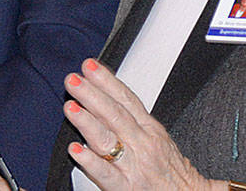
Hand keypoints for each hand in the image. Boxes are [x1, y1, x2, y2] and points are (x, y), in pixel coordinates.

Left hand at [62, 58, 218, 190]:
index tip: (90, 66)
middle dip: (92, 94)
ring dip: (87, 121)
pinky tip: (76, 150)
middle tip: (73, 79)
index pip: (126, 99)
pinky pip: (107, 174)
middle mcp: (142, 143)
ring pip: (108, 139)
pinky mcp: (127, 188)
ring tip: (70, 107)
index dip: (107, 81)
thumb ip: (135, 121)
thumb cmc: (174, 173)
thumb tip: (109, 99)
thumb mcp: (160, 139)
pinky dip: (91, 161)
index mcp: (150, 129)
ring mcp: (134, 165)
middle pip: (114, 113)